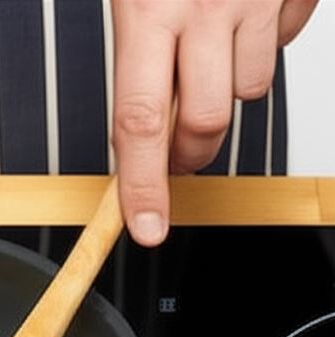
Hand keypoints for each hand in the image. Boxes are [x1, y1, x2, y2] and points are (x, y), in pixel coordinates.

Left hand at [111, 0, 317, 245]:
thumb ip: (139, 57)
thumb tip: (141, 133)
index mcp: (146, 12)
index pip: (139, 122)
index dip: (143, 185)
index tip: (147, 228)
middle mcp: (203, 8)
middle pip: (204, 123)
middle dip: (190, 149)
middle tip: (175, 144)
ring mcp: (254, 1)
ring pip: (249, 90)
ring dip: (229, 86)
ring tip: (209, 44)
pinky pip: (283, 44)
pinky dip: (263, 42)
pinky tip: (243, 15)